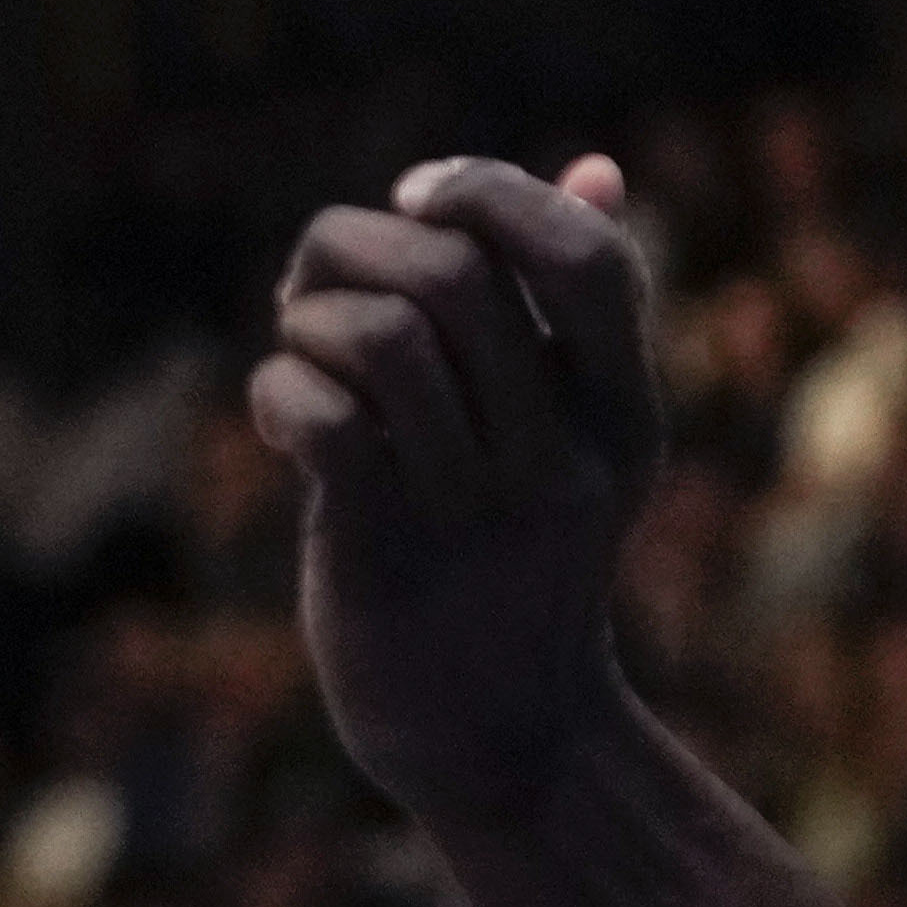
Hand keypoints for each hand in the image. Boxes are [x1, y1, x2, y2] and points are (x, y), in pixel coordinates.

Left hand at [257, 154, 664, 819]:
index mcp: (624, 416)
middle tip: (320, 281)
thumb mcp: (575, 441)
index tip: (420, 196)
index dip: (495, 191)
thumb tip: (591, 168)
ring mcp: (476, 512)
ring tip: (299, 344)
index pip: (588, 258)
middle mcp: (563, 461)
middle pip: (459, 277)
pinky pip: (326, 419)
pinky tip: (282, 417)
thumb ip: (575, 313)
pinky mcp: (387, 555)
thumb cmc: (522, 561)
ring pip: (383, 340)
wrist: (499, 738)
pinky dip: (282, 388)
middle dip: (358, 244)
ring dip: (310, 316)